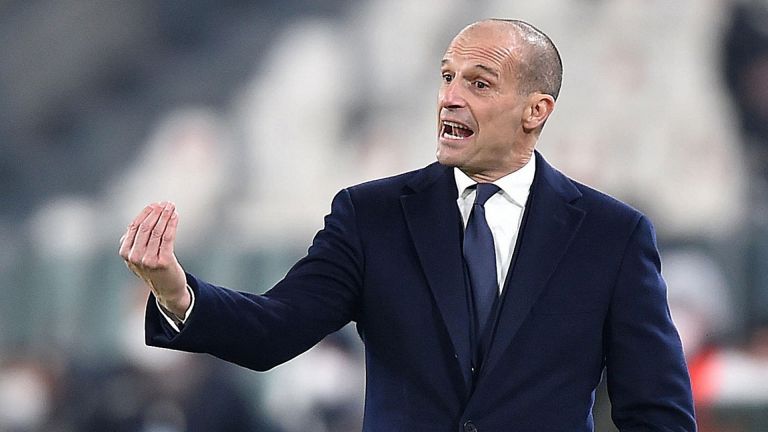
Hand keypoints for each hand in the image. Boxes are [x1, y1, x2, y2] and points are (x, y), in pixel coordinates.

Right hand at [119, 201, 189, 317]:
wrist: (166, 289)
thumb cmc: (153, 268)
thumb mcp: (137, 255)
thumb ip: (134, 240)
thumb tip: (141, 217)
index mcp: (125, 253)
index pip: (134, 227)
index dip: (145, 214)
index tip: (154, 205)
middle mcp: (135, 257)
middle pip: (145, 228)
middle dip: (156, 213)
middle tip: (165, 203)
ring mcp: (149, 260)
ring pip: (157, 231)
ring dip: (165, 216)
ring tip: (171, 207)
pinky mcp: (163, 262)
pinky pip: (167, 238)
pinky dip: (172, 224)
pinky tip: (175, 216)